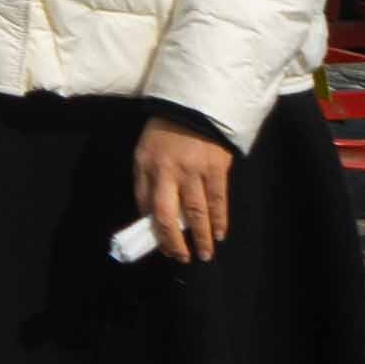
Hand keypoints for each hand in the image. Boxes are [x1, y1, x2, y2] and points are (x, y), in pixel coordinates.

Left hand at [136, 118, 238, 262]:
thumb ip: (146, 180)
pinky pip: (218, 200)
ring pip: (196, 212)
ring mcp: (194, 170)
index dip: (152, 226)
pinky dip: (220, 220)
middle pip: (167, 214)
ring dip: (201, 237)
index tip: (159, 243)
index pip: (145, 203)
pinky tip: (220, 234)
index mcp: (146, 164)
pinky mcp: (217, 169)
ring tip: (204, 254)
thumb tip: (150, 214)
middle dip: (173, 241)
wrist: (196, 105)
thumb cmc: (166, 131)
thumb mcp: (146, 151)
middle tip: (180, 258)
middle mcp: (168, 170)